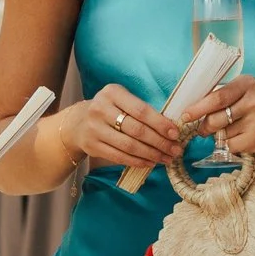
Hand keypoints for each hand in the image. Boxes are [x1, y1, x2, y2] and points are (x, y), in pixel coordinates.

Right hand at [61, 83, 185, 176]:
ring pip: (129, 146)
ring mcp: (94, 129)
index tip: (175, 133)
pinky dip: (137, 161)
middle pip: (136, 130)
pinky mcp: (91, 146)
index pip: (141, 110)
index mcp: (112, 93)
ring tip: (166, 158)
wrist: (78, 122)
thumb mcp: (122, 100)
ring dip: (151, 154)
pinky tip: (150, 162)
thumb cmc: (110, 110)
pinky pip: (119, 156)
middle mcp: (101, 109)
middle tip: (175, 150)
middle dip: (160, 142)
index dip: (160, 123)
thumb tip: (170, 129)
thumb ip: (141, 110)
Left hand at [179, 76, 254, 160]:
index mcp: (247, 84)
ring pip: (222, 134)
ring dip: (220, 135)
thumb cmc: (254, 106)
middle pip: (216, 119)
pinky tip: (241, 138)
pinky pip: (231, 146)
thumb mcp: (241, 92)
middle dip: (204, 127)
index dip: (198, 108)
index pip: (217, 98)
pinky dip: (230, 145)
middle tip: (202, 129)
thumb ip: (219, 95)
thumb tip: (190, 109)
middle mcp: (254, 101)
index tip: (185, 116)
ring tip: (233, 130)